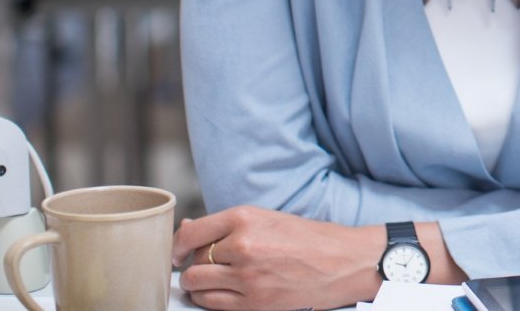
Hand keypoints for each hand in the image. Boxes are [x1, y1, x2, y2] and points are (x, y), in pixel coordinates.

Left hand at [171, 206, 385, 309]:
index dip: (176, 246)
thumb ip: (228, 226)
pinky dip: (210, 300)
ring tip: (213, 280)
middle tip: (207, 266)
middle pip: (193, 261)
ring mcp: (246, 277)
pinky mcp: (253, 303)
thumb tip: (189, 230)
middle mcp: (242, 245)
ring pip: (197, 284)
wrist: (343, 261)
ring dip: (199, 284)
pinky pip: (212, 304)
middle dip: (195, 265)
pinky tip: (223, 292)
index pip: (191, 233)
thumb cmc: (310, 238)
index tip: (176, 253)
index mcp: (245, 217)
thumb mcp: (269, 219)